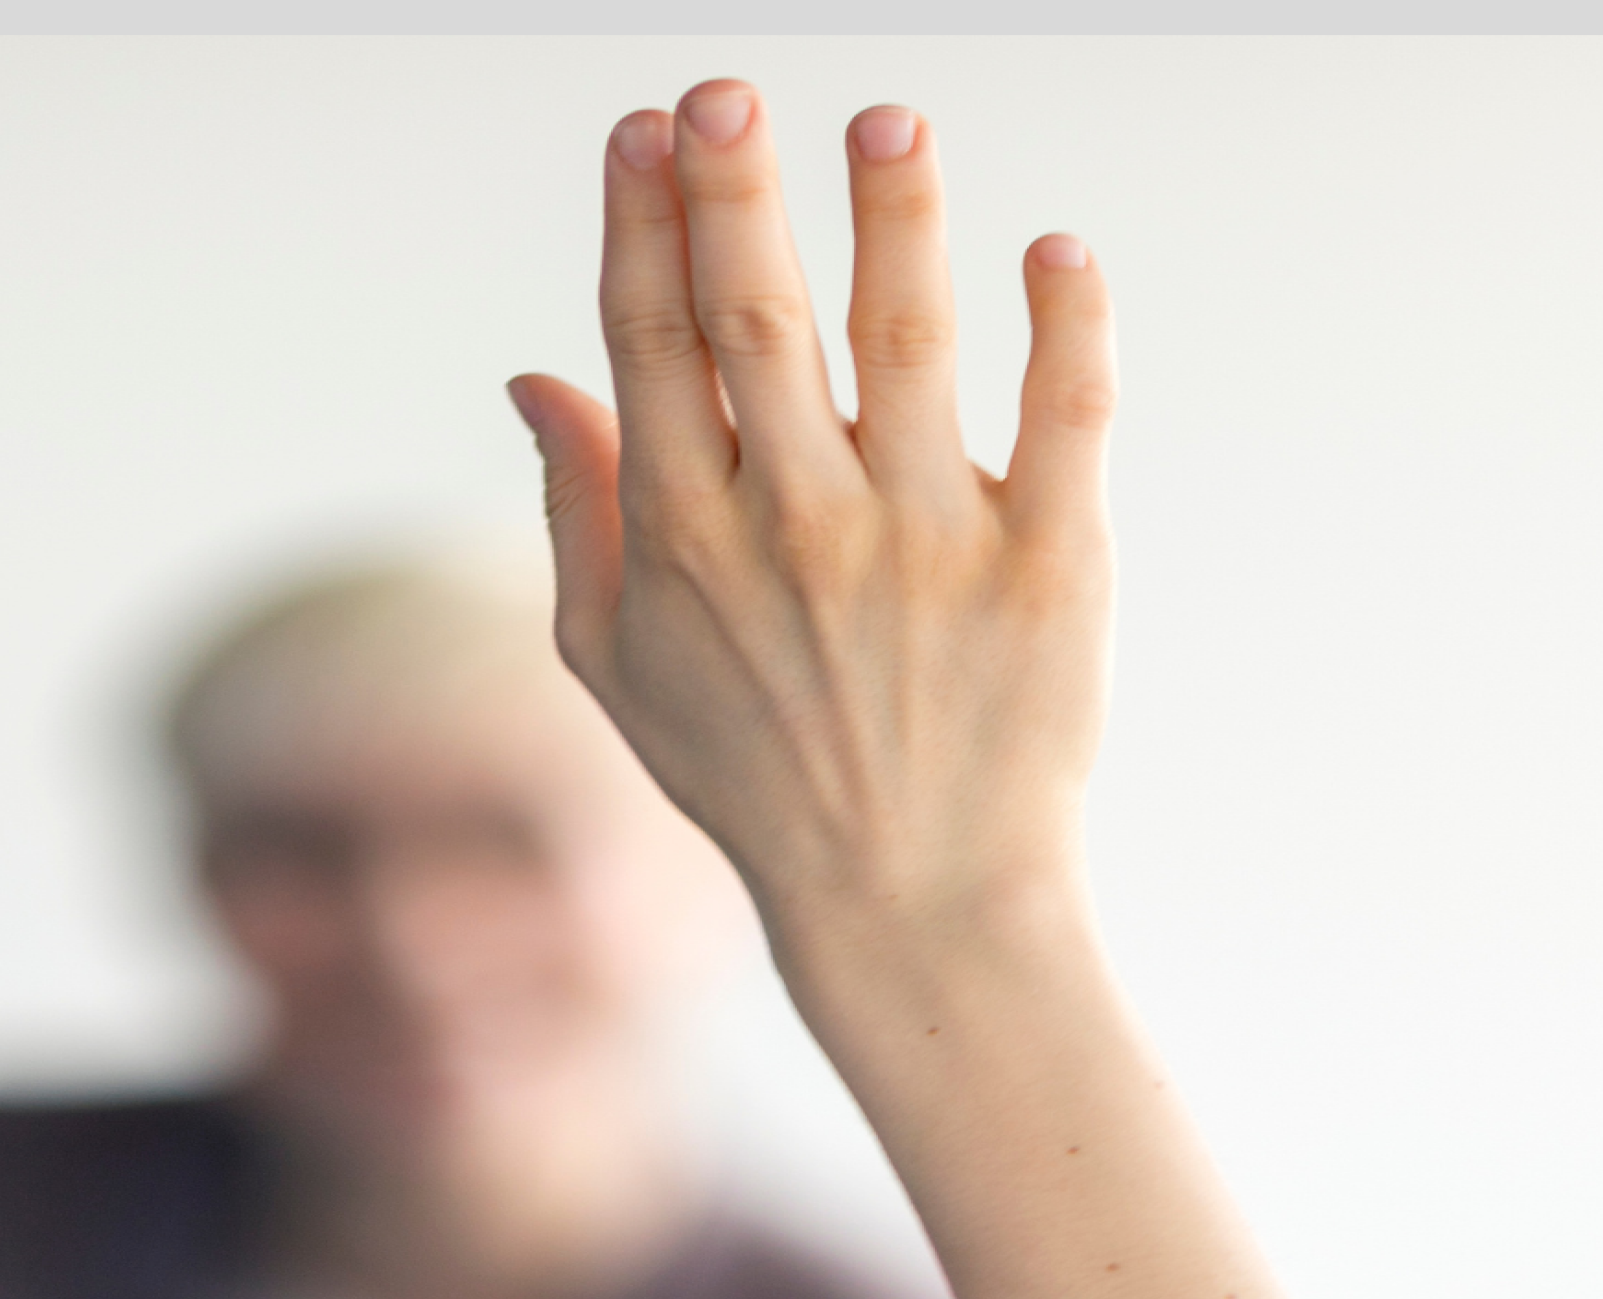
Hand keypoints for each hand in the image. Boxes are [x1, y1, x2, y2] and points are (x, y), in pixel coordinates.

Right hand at [511, 86, 1115, 998]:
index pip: (653, 345)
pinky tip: (1056, 249)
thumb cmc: (755, 777)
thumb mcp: (622, 664)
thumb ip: (577, 512)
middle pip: (757, 322)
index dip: (640, 225)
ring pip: (907, 346)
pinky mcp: (1047, 568)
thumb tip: (535, 373)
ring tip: (886, 123)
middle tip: (724, 90)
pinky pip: (1067, 419)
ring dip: (893, 223)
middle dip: (733, 193)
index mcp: (686, 541)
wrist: (912, 902)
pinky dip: (1066, 325)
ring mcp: (928, 544)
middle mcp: (798, 529)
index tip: (641, 129)